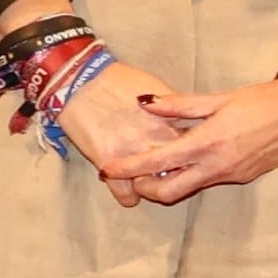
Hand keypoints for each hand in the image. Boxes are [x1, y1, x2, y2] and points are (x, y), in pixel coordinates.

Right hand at [26, 53, 181, 201]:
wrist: (81, 81)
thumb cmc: (119, 81)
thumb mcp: (157, 90)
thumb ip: (176, 111)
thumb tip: (191, 123)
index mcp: (171, 121)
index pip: (195, 148)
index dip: (193, 154)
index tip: (190, 158)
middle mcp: (156, 139)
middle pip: (178, 170)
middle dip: (176, 173)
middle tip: (169, 173)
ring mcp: (132, 153)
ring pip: (154, 186)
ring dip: (152, 186)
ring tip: (147, 182)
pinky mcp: (108, 163)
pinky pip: (126, 195)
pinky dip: (128, 196)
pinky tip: (127, 191)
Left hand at [98, 77, 277, 202]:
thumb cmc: (263, 100)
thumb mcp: (220, 98)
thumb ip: (180, 105)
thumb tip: (146, 104)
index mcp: (207, 143)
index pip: (158, 162)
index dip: (129, 168)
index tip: (108, 168)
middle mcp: (216, 166)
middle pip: (168, 192)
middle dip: (144, 187)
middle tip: (133, 173)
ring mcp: (230, 175)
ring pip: (187, 189)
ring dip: (168, 182)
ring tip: (160, 164)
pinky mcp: (242, 178)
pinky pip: (207, 181)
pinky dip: (192, 174)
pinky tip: (193, 158)